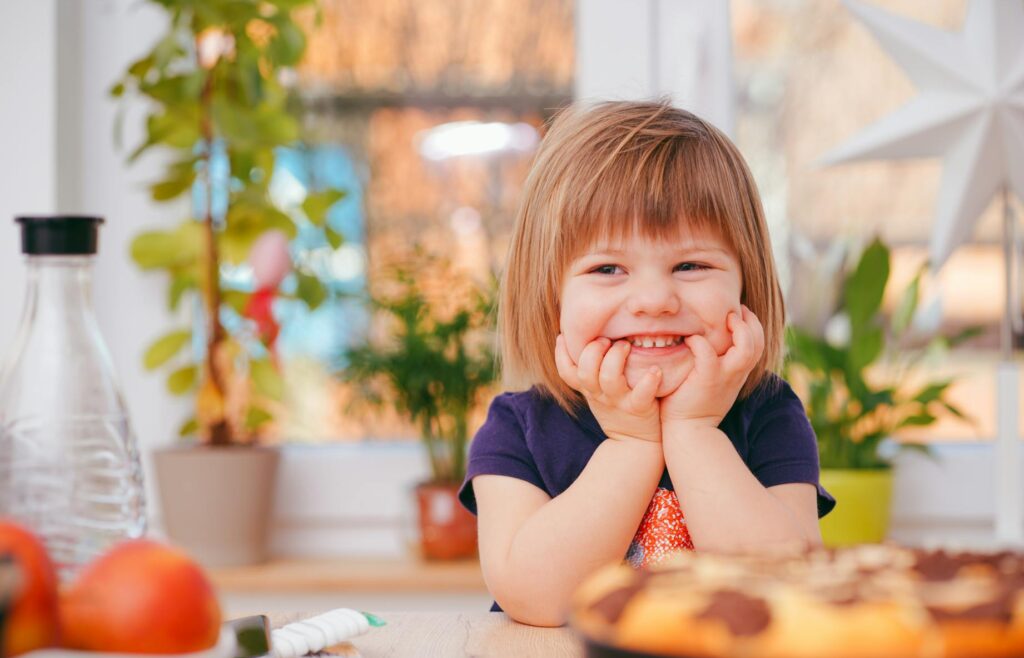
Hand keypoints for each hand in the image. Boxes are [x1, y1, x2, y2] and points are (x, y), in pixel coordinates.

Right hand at [554, 334, 662, 442]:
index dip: (561, 353)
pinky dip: (648, 381)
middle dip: (593, 350)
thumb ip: (592, 371)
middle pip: (585, 371)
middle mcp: (599, 394)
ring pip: (609, 379)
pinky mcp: (638, 408)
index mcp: (588, 389)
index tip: (564, 335)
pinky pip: (641, 394)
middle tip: (606, 339)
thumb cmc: (617, 409)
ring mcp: (618, 402)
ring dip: (616, 358)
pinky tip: (655, 370)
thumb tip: (587, 338)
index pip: (566, 372)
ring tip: (626, 345)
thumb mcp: (597, 393)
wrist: (635, 444)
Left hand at [660, 305, 764, 429]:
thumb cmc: (694, 404)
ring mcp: (724, 377)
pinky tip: (691, 339)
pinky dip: (700, 343)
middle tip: (735, 310)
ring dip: (739, 329)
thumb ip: (716, 363)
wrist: (688, 432)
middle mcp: (736, 373)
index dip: (753, 325)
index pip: (758, 343)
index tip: (739, 313)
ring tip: (725, 318)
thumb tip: (707, 340)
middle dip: (751, 322)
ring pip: (746, 348)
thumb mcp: (713, 381)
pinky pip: (708, 355)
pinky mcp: (707, 380)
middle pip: (758, 342)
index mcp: (738, 372)